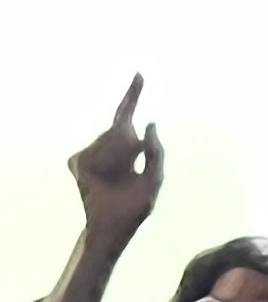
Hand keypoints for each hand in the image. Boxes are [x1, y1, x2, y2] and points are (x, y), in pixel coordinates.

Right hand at [69, 79, 163, 263]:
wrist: (112, 227)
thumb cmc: (134, 207)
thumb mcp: (153, 180)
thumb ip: (156, 152)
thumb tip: (150, 124)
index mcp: (127, 150)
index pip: (127, 117)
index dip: (133, 95)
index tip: (139, 74)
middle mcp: (108, 148)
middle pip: (120, 132)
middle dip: (127, 151)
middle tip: (127, 174)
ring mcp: (90, 154)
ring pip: (107, 142)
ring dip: (117, 162)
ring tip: (115, 182)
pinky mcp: (77, 162)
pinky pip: (92, 154)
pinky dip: (102, 168)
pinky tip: (102, 183)